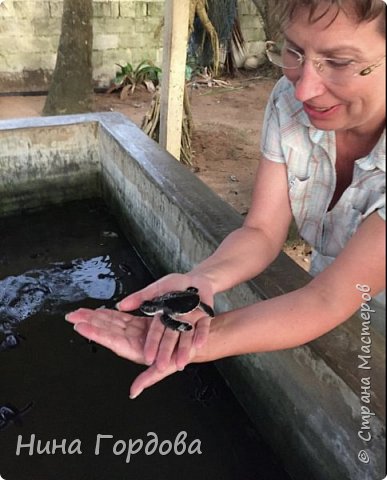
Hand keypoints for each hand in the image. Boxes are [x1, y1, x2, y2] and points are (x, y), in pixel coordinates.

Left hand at [65, 307, 194, 397]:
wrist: (193, 344)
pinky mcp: (142, 324)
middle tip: (72, 315)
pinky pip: (124, 318)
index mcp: (135, 349)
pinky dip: (113, 313)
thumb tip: (133, 392)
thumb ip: (149, 378)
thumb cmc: (179, 357)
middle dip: (89, 321)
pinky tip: (103, 309)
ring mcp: (136, 331)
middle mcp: (132, 340)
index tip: (80, 326)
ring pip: (113, 322)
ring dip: (97, 316)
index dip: (95, 333)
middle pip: (107, 329)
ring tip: (82, 311)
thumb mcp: (165, 368)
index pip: (110, 340)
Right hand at [115, 273, 213, 370]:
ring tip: (182, 362)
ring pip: (186, 337)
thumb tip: (121, 305)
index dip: (151, 345)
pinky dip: (202, 335)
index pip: (155, 333)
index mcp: (163, 316)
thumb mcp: (156, 288)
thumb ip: (140, 297)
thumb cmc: (175, 285)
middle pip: (170, 339)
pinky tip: (200, 344)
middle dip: (165, 352)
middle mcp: (176, 321)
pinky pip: (204, 327)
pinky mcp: (205, 317)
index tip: (148, 357)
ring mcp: (191, 321)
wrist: (196, 279)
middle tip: (162, 366)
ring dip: (184, 349)